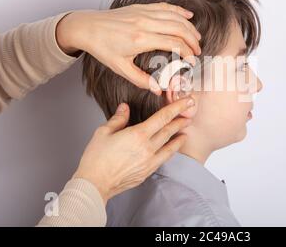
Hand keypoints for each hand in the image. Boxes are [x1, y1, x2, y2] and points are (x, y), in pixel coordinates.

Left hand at [56, 2, 201, 93]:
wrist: (87, 27)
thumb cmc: (102, 47)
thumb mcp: (120, 68)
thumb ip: (141, 80)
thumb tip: (158, 89)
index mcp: (141, 39)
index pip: (174, 43)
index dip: (187, 53)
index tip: (192, 62)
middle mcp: (145, 23)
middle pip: (179, 28)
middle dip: (192, 40)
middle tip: (198, 51)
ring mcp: (144, 13)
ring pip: (175, 16)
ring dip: (189, 26)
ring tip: (197, 38)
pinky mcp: (141, 7)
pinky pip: (165, 6)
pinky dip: (179, 10)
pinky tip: (189, 15)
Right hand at [72, 97, 194, 204]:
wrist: (94, 184)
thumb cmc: (96, 159)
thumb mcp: (103, 132)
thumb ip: (118, 118)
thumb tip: (125, 108)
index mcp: (138, 135)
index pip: (163, 117)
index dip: (177, 108)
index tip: (187, 101)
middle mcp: (147, 148)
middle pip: (169, 131)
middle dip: (181, 120)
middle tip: (190, 113)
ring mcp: (149, 161)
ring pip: (170, 146)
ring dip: (179, 137)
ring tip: (185, 131)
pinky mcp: (147, 172)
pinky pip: (163, 159)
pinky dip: (170, 151)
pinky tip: (171, 148)